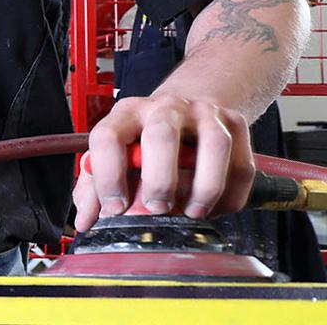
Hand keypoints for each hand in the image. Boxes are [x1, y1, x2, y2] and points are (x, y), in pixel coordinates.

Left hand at [73, 97, 253, 231]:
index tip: (114, 207)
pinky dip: (231, 194)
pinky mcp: (235, 124)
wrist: (188, 106)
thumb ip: (94, 187)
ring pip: (213, 146)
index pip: (108, 137)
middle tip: (157, 208)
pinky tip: (214, 207)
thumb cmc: (145, 138)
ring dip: (205, 186)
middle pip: (162, 135)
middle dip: (160, 178)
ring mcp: (203, 113)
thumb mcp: (114, 153)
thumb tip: (85, 221)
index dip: (108, 175)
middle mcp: (164, 107)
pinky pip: (241, 164)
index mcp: (125, 114)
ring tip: (192, 211)